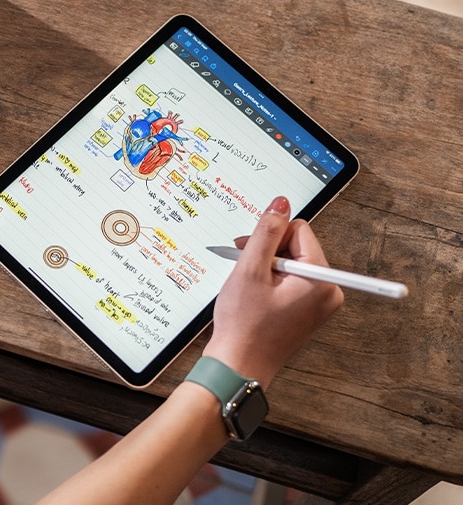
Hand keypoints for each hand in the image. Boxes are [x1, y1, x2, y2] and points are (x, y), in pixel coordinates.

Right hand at [203, 196, 343, 386]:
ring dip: (268, 268)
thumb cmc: (244, 326)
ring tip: (251, 287)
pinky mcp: (310, 310)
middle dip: (269, 253)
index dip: (270, 238)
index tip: (250, 254)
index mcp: (321, 280)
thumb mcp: (250, 270)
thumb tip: (281, 204)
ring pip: (293, 262)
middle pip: (298, 246)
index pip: (299, 231)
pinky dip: (272, 281)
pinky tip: (257, 295)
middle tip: (247, 271)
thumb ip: (266, 232)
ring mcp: (321, 302)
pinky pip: (294, 280)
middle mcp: (329, 291)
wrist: (239, 366)